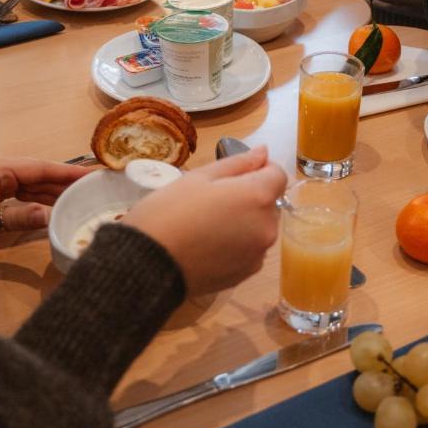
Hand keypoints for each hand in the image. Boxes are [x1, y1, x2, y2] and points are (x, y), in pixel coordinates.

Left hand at [0, 156, 92, 248]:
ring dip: (56, 192)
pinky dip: (41, 201)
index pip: (42, 167)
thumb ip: (20, 216)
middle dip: (67, 181)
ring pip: (34, 186)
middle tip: (98, 187)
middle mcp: (0, 171)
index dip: (69, 171)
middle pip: (41, 175)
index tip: (95, 173)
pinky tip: (58, 207)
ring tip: (85, 197)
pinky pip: (24, 196)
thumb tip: (53, 216)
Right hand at [121, 146, 287, 295]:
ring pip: (260, 228)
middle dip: (251, 197)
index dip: (260, 170)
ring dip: (245, 222)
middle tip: (213, 201)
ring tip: (208, 226)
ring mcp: (258, 254)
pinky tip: (208, 246)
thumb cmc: (170, 211)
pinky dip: (237, 244)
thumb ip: (238, 163)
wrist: (148, 264)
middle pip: (270, 203)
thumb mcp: (200, 177)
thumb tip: (263, 152)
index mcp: (258, 197)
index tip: (234, 176)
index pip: (279, 174)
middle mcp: (267, 227)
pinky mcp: (246, 274)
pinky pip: (250, 250)